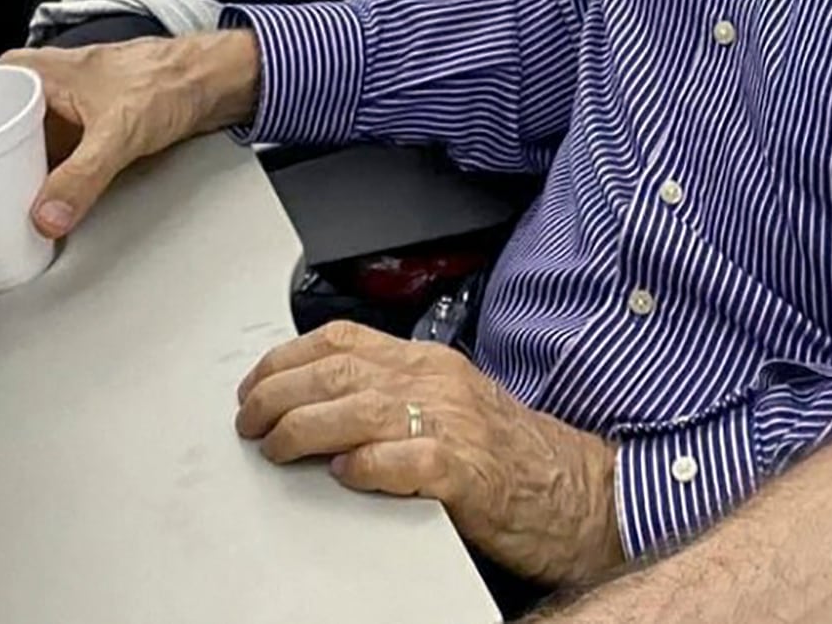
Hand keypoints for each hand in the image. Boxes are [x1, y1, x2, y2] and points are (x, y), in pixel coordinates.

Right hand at [0, 32, 261, 261]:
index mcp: (24, 74)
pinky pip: (23, 172)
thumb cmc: (165, 79)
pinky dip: (7, 196)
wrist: (206, 83)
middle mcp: (27, 95)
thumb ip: (83, 177)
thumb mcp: (118, 131)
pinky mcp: (64, 143)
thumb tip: (46, 216)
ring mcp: (45, 120)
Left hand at [237, 322, 623, 585]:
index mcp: (430, 363)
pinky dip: (368, 466)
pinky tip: (345, 474)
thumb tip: (319, 405)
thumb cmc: (514, 456)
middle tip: (250, 421)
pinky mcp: (467, 472)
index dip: (286, 360)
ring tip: (276, 448)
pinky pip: (406, 461)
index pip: (342, 340)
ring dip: (305, 429)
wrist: (581, 491)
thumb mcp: (450, 406)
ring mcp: (454, 423)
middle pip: (339, 371)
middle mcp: (439, 383)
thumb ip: (394, 397)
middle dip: (280, 394)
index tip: (255, 384)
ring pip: (361, 410)